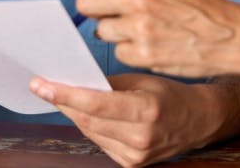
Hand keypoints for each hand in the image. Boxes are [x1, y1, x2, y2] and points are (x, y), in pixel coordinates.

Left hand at [29, 73, 214, 166]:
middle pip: (88, 120)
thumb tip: (75, 81)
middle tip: (44, 87)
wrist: (197, 120)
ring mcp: (136, 155)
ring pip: (90, 132)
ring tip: (63, 97)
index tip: (41, 85)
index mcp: (147, 110)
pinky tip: (87, 114)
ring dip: (74, 114)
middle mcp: (141, 137)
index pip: (95, 104)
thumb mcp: (142, 80)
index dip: (65, 95)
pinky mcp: (131, 164)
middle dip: (63, 102)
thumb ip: (109, 84)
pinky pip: (100, 143)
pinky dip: (90, 127)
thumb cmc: (171, 95)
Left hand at [77, 0, 239, 77]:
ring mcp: (139, 26)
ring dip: (116, 33)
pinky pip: (118, 52)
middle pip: (85, 2)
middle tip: (114, 15)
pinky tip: (151, 46)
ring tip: (141, 32)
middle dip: (97, 11)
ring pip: (100, 30)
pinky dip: (131, 51)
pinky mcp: (143, 53)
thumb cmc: (199, 7)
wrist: (231, 34)